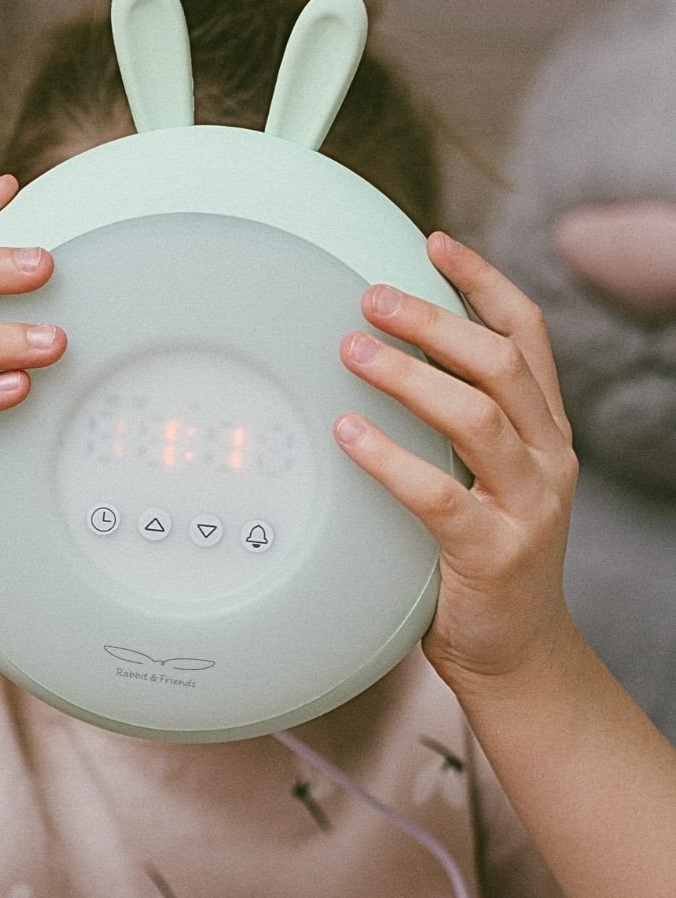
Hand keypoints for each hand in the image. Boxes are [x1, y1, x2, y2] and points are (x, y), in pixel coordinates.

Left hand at [333, 232, 578, 693]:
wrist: (519, 653)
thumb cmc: (486, 556)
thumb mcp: (486, 477)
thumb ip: (456, 426)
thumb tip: (384, 359)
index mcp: (545, 431)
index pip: (525, 336)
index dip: (483, 283)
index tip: (434, 245)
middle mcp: (548, 458)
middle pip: (499, 363)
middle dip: (435, 320)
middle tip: (370, 297)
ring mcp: (529, 505)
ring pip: (477, 415)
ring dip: (411, 375)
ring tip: (354, 349)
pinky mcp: (494, 552)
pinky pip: (439, 493)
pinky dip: (390, 457)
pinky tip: (349, 432)